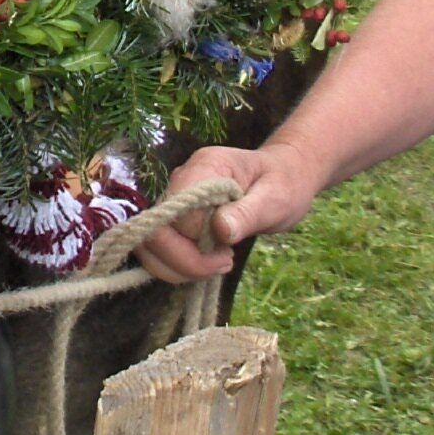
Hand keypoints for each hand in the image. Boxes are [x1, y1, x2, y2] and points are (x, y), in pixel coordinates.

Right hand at [136, 142, 322, 283]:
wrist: (282, 178)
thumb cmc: (283, 184)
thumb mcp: (276, 198)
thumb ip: (247, 213)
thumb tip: (221, 230)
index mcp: (205, 167)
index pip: (176, 209)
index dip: (196, 237)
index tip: (228, 250)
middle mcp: (180, 181)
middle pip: (154, 230)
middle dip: (183, 260)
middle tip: (224, 264)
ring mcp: (175, 200)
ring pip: (150, 244)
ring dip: (179, 267)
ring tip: (218, 265)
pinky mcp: (175, 219)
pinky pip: (161, 249)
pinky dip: (178, 266)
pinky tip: (208, 263)